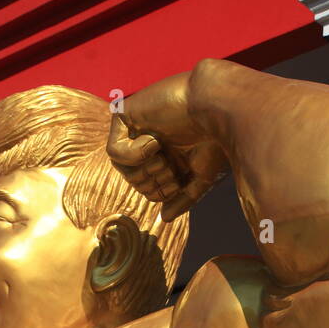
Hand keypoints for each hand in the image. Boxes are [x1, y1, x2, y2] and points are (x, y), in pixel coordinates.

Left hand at [106, 72, 228, 221]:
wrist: (214, 109)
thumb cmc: (213, 139)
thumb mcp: (200, 177)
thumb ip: (183, 198)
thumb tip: (164, 218)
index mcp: (166, 154)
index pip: (149, 189)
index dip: (162, 192)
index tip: (178, 180)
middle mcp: (149, 141)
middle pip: (135, 180)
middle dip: (153, 181)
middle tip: (170, 165)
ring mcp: (135, 127)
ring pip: (122, 169)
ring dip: (146, 169)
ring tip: (163, 153)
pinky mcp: (124, 114)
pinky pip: (114, 151)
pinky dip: (134, 154)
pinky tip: (154, 140)